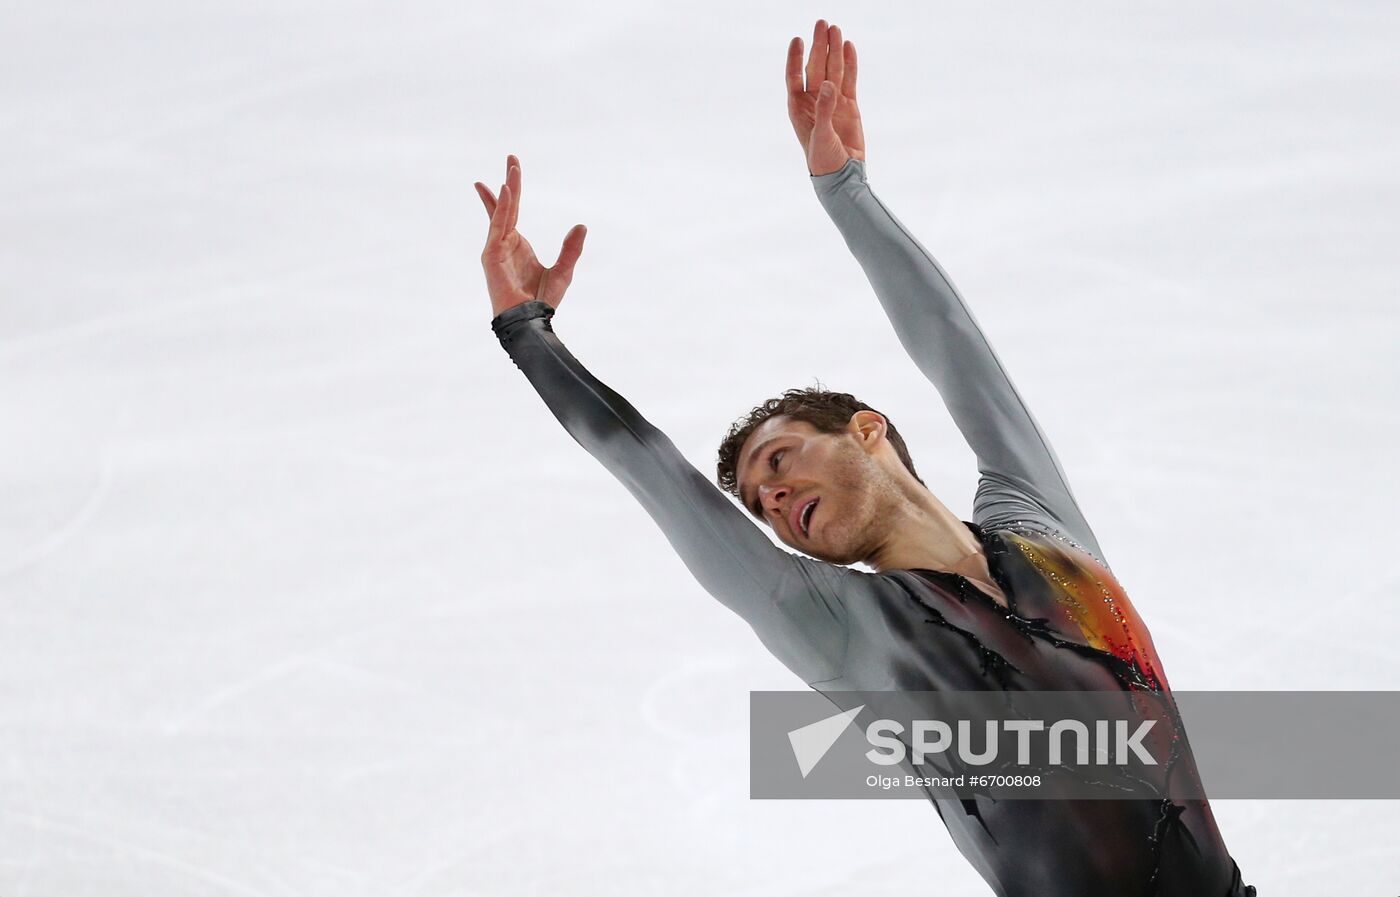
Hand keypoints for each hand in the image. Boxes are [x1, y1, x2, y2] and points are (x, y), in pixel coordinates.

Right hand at [473, 154, 587, 316]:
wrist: (529, 322)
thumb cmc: (541, 302)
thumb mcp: (563, 271)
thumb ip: (571, 249)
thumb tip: (581, 225)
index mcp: (517, 245)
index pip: (512, 212)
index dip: (512, 191)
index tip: (512, 169)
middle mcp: (504, 243)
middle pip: (505, 206)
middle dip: (509, 182)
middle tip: (512, 157)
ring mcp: (495, 249)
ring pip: (501, 213)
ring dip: (507, 190)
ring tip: (513, 168)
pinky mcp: (492, 256)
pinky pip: (497, 227)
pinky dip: (502, 209)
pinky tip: (506, 192)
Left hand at [785, 19, 865, 176]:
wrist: (842, 173)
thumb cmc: (823, 159)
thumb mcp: (820, 135)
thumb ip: (824, 109)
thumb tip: (829, 84)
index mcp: (798, 108)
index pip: (794, 77)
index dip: (795, 58)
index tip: (798, 39)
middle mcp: (813, 100)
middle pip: (815, 67)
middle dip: (818, 46)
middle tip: (822, 24)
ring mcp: (831, 101)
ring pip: (833, 70)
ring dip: (833, 50)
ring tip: (836, 29)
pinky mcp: (848, 104)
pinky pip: (848, 79)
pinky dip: (849, 63)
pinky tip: (848, 46)